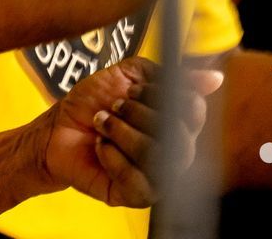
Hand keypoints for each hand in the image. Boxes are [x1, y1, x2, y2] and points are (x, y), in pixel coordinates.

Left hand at [25, 57, 221, 207]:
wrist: (57, 127)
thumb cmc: (93, 103)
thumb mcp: (127, 76)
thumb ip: (167, 75)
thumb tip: (214, 78)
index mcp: (176, 122)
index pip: (193, 110)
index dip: (162, 95)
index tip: (134, 88)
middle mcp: (174, 151)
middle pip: (178, 135)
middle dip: (138, 114)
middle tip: (113, 105)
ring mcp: (158, 176)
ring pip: (158, 157)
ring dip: (122, 133)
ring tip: (101, 123)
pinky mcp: (137, 196)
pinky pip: (137, 181)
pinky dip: (112, 156)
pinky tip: (100, 147)